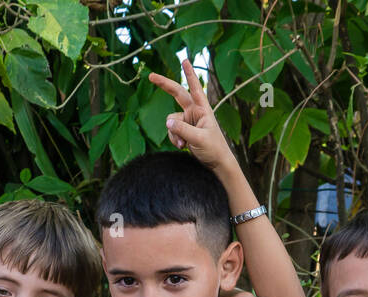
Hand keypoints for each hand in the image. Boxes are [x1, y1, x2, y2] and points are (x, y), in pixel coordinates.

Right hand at [148, 58, 234, 173]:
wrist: (217, 164)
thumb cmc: (214, 149)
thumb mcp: (199, 139)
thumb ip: (183, 130)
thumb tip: (168, 122)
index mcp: (203, 109)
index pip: (196, 88)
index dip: (189, 74)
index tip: (185, 60)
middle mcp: (194, 112)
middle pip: (177, 94)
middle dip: (165, 85)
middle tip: (151, 76)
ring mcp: (188, 121)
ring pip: (171, 121)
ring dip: (174, 134)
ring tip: (183, 145)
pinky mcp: (183, 131)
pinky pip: (172, 131)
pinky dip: (174, 139)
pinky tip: (183, 147)